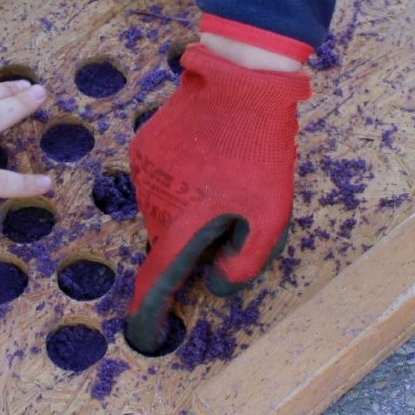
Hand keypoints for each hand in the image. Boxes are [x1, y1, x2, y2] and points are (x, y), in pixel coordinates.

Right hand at [126, 41, 310, 351]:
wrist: (239, 80)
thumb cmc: (260, 150)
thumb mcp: (271, 214)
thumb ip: (245, 261)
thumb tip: (216, 287)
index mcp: (183, 225)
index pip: (157, 281)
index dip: (149, 313)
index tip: (147, 334)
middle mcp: (153, 203)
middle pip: (166, 243)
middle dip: (189, 248)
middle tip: (228, 228)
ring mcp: (145, 172)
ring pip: (162, 211)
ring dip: (186, 212)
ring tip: (224, 183)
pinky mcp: (144, 147)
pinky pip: (159, 180)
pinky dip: (178, 184)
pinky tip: (208, 160)